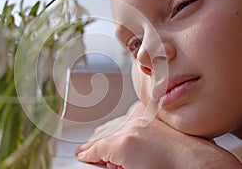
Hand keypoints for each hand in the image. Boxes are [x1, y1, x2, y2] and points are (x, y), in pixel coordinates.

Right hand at [75, 116, 240, 168]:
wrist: (198, 162)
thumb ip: (114, 163)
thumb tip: (105, 161)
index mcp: (125, 143)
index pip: (96, 148)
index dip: (87, 154)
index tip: (82, 155)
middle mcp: (132, 127)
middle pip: (103, 136)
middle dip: (94, 146)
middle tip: (86, 152)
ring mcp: (142, 119)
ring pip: (115, 126)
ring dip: (107, 135)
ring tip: (101, 144)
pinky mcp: (151, 115)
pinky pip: (129, 118)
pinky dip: (121, 126)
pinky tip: (119, 131)